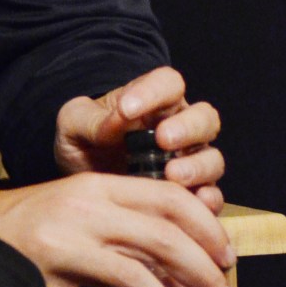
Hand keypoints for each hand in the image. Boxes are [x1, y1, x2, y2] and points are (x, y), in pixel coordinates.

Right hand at [0, 171, 235, 286]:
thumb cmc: (27, 218)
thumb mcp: (78, 205)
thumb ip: (126, 227)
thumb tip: (186, 272)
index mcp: (92, 188)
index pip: (167, 199)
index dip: (206, 230)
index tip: (225, 259)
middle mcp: (78, 214)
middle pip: (161, 240)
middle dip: (202, 275)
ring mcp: (55, 252)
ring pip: (132, 280)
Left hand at [54, 65, 224, 212]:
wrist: (79, 185)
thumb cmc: (81, 144)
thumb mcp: (73, 124)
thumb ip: (91, 118)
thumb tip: (118, 120)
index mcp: (153, 101)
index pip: (168, 83)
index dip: (153, 91)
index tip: (127, 109)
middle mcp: (180, 128)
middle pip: (204, 118)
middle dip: (187, 127)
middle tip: (162, 140)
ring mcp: (190, 163)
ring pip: (212, 158)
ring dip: (197, 165)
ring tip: (171, 174)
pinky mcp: (192, 197)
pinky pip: (212, 197)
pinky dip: (207, 200)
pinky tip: (193, 203)